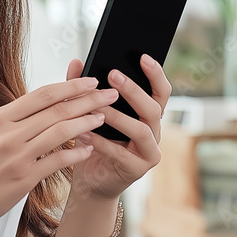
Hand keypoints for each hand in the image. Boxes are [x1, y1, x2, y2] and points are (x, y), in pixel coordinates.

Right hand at [0, 76, 118, 236]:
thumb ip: (9, 123)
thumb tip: (37, 111)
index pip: (41, 95)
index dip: (70, 87)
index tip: (90, 82)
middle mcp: (7, 133)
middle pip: (56, 110)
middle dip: (88, 100)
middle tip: (110, 94)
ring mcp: (16, 156)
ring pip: (60, 132)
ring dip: (86, 122)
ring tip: (104, 117)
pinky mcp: (22, 179)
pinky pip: (57, 162)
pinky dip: (76, 154)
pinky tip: (89, 148)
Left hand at [64, 54, 171, 199]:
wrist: (89, 179)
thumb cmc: (92, 141)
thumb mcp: (88, 112)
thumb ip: (84, 88)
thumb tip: (76, 62)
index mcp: (147, 115)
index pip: (161, 91)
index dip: (156, 74)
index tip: (143, 56)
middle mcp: (154, 132)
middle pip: (153, 108)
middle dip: (134, 91)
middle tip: (113, 75)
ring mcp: (149, 152)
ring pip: (141, 130)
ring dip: (118, 117)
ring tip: (95, 108)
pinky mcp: (138, 169)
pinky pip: (122, 154)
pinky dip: (102, 142)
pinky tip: (84, 132)